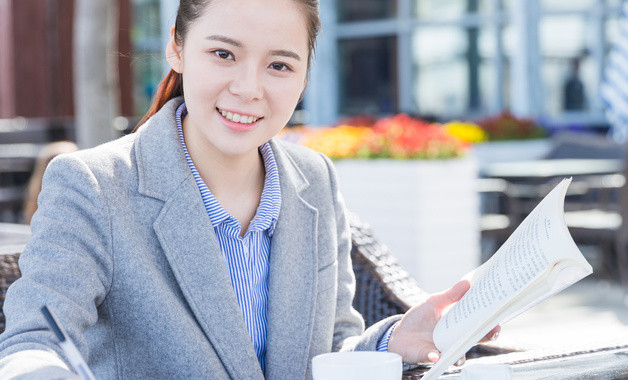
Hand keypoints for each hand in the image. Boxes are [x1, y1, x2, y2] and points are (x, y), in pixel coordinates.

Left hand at [386, 280, 500, 364]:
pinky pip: (436, 359)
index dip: (490, 321)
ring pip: (459, 356)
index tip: (497, 315)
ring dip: (461, 354)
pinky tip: (435, 354)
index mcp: (458, 325)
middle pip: (475, 340)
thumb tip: (467, 283)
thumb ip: (450, 296)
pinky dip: (435, 357)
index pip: (478, 324)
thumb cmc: (419, 318)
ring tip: (461, 349)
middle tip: (492, 330)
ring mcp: (444, 350)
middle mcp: (455, 340)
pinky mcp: (430, 357)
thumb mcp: (434, 303)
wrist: (400, 334)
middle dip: (486, 336)